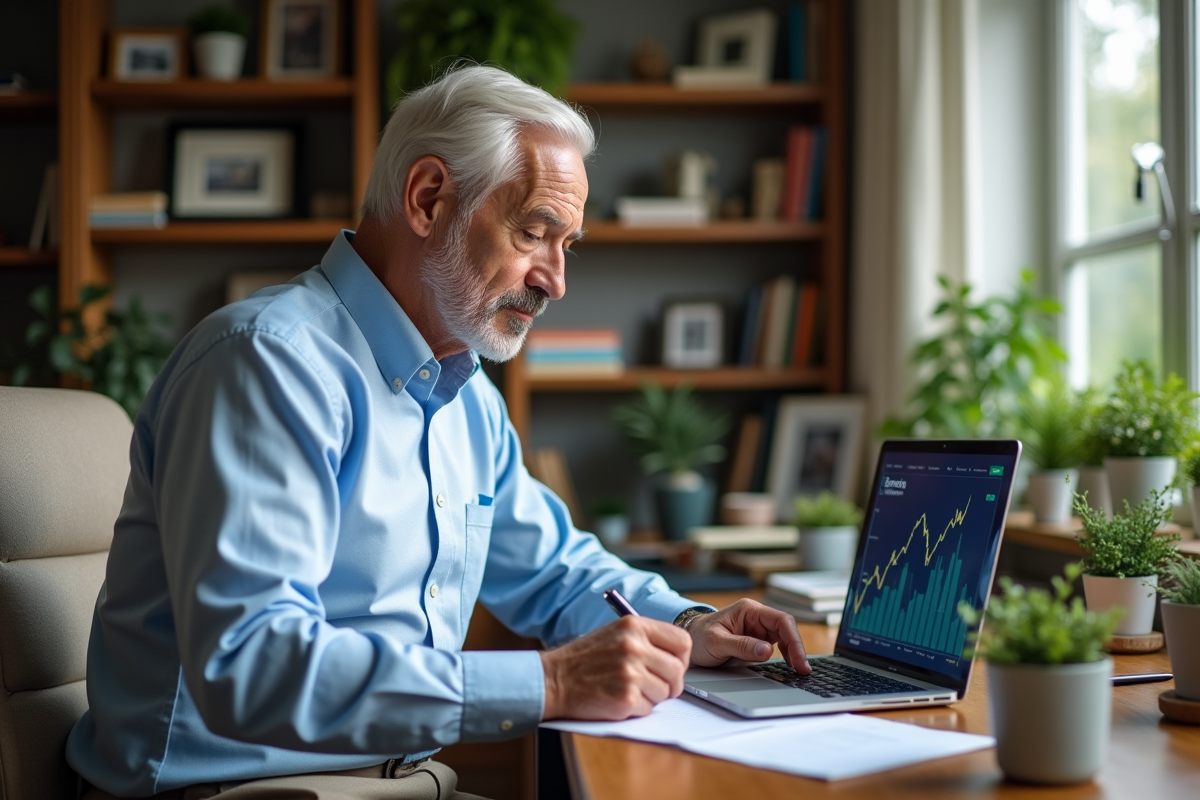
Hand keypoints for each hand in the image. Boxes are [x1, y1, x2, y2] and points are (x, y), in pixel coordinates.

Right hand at [540, 616, 691, 720]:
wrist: (554, 679)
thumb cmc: (584, 658)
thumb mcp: (615, 633)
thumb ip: (646, 639)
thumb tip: (678, 656)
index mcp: (634, 626)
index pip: (682, 641)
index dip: (682, 658)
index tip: (673, 665)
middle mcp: (634, 646)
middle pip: (677, 670)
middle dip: (671, 683)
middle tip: (656, 686)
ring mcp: (630, 672)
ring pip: (665, 692)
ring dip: (651, 697)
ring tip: (628, 689)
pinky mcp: (625, 698)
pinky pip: (649, 709)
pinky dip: (637, 709)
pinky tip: (618, 699)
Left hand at [686, 599, 810, 673]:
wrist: (689, 640)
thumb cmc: (699, 636)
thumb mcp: (716, 642)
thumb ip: (741, 645)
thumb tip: (767, 651)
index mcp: (749, 610)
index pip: (780, 620)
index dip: (793, 639)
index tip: (798, 659)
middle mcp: (757, 617)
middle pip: (786, 629)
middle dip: (797, 649)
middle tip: (803, 670)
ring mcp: (758, 628)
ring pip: (785, 638)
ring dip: (793, 653)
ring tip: (799, 672)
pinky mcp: (757, 640)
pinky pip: (777, 647)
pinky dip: (785, 657)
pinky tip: (789, 668)